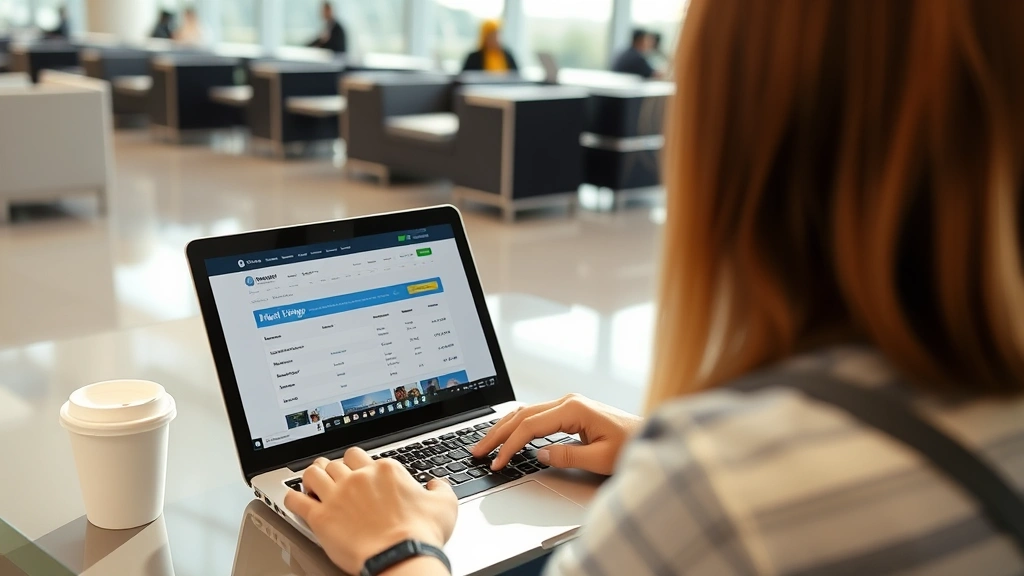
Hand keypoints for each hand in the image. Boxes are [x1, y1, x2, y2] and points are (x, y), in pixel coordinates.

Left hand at [284, 448, 457, 574]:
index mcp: (385, 470)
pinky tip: (294, 500)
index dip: (358, 464)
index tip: (360, 475)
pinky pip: (295, 499)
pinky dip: (292, 497)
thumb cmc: (420, 534)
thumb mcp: (444, 505)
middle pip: (337, 461)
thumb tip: (436, 484)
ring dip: (311, 476)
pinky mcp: (321, 517)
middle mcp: (358, 477)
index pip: (362, 455)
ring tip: (312, 482)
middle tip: (334, 476)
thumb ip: (440, 488)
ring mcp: (337, 495)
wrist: (400, 556)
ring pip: (313, 472)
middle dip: (334, 467)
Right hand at [472, 394, 642, 475]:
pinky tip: (507, 436)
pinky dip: (517, 427)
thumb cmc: (632, 446)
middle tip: (476, 452)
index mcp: (574, 409)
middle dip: (496, 434)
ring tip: (485, 444)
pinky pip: (536, 416)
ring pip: (525, 413)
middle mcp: (568, 402)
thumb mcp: (601, 459)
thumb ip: (568, 457)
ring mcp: (569, 405)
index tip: (497, 462)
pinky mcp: (570, 411)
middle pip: (521, 416)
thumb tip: (539, 454)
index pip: (529, 426)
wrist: (649, 436)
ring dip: (503, 429)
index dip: (509, 445)